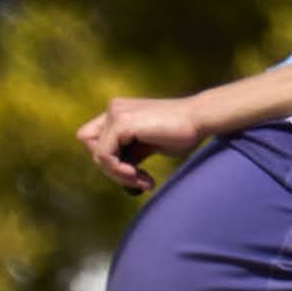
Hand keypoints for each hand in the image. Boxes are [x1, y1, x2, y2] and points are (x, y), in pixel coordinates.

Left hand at [76, 96, 205, 188]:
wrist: (200, 119)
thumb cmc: (181, 132)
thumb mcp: (148, 144)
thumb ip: (129, 153)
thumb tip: (117, 172)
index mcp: (119, 111)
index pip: (94, 140)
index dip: (109, 159)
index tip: (134, 172)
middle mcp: (114, 109)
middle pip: (91, 147)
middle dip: (112, 169)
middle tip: (138, 181)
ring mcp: (116, 114)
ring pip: (97, 155)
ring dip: (118, 175)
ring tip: (142, 181)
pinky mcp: (121, 123)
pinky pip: (104, 156)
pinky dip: (119, 171)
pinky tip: (139, 175)